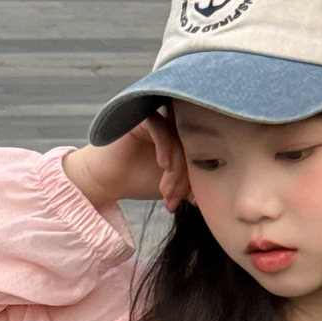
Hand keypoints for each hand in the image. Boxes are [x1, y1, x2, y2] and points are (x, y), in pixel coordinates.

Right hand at [62, 110, 191, 210]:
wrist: (107, 181)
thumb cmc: (139, 181)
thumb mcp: (173, 186)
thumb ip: (192, 184)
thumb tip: (214, 194)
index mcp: (183, 140)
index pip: (202, 156)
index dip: (197, 180)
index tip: (189, 202)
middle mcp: (172, 126)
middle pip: (192, 148)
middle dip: (185, 178)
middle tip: (173, 199)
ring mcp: (158, 120)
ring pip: (177, 140)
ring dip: (175, 169)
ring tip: (165, 191)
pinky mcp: (141, 118)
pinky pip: (160, 127)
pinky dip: (165, 147)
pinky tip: (162, 166)